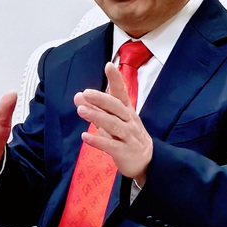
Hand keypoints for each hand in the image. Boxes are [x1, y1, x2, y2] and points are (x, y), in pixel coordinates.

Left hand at [73, 62, 152, 184]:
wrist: (147, 161)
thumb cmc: (127, 136)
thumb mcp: (113, 120)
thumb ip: (96, 109)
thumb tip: (78, 96)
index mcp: (127, 110)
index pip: (122, 92)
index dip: (116, 79)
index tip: (109, 65)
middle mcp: (129, 121)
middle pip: (116, 107)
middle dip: (101, 99)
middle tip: (85, 92)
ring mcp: (129, 137)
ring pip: (113, 124)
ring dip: (97, 116)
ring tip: (81, 110)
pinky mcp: (125, 152)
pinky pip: (111, 145)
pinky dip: (98, 140)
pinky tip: (85, 136)